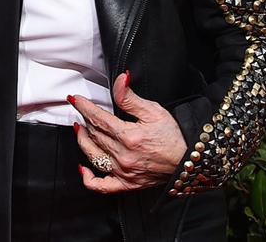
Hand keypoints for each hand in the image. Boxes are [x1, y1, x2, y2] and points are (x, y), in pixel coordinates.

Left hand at [68, 72, 186, 193]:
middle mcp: (124, 156)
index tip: (76, 99)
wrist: (189, 161)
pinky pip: (102, 185)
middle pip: (94, 135)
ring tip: (81, 130)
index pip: (97, 119)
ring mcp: (124, 172)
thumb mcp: (153, 110)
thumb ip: (130, 97)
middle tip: (81, 111)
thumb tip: (120, 80)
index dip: (84, 107)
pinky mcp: (127, 184)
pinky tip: (83, 168)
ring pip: (93, 155)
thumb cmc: (174, 137)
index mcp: (129, 137)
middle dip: (85, 120)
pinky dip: (88, 178)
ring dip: (83, 141)